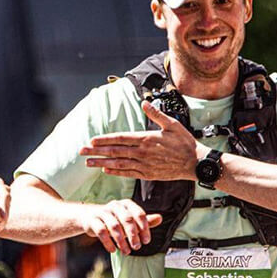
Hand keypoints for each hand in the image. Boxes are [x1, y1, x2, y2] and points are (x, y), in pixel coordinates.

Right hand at [79, 199, 163, 253]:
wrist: (90, 217)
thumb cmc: (114, 219)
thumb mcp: (129, 219)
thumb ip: (144, 220)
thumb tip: (160, 218)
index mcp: (126, 204)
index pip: (138, 214)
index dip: (144, 227)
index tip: (147, 240)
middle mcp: (115, 206)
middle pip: (127, 219)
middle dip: (133, 235)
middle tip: (137, 247)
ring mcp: (103, 212)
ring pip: (114, 226)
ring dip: (121, 241)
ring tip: (126, 252)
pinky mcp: (93, 220)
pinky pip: (101, 231)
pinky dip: (108, 242)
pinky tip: (113, 250)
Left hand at [80, 101, 197, 179]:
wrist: (195, 163)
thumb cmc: (185, 142)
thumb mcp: (172, 124)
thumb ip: (156, 114)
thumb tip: (144, 102)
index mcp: (146, 139)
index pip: (120, 139)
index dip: (104, 140)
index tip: (91, 141)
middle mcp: (142, 153)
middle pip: (115, 151)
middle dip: (96, 151)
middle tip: (81, 152)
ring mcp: (144, 165)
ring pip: (118, 164)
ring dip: (101, 163)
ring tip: (88, 163)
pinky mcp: (148, 174)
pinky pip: (128, 173)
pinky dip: (116, 172)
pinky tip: (106, 170)